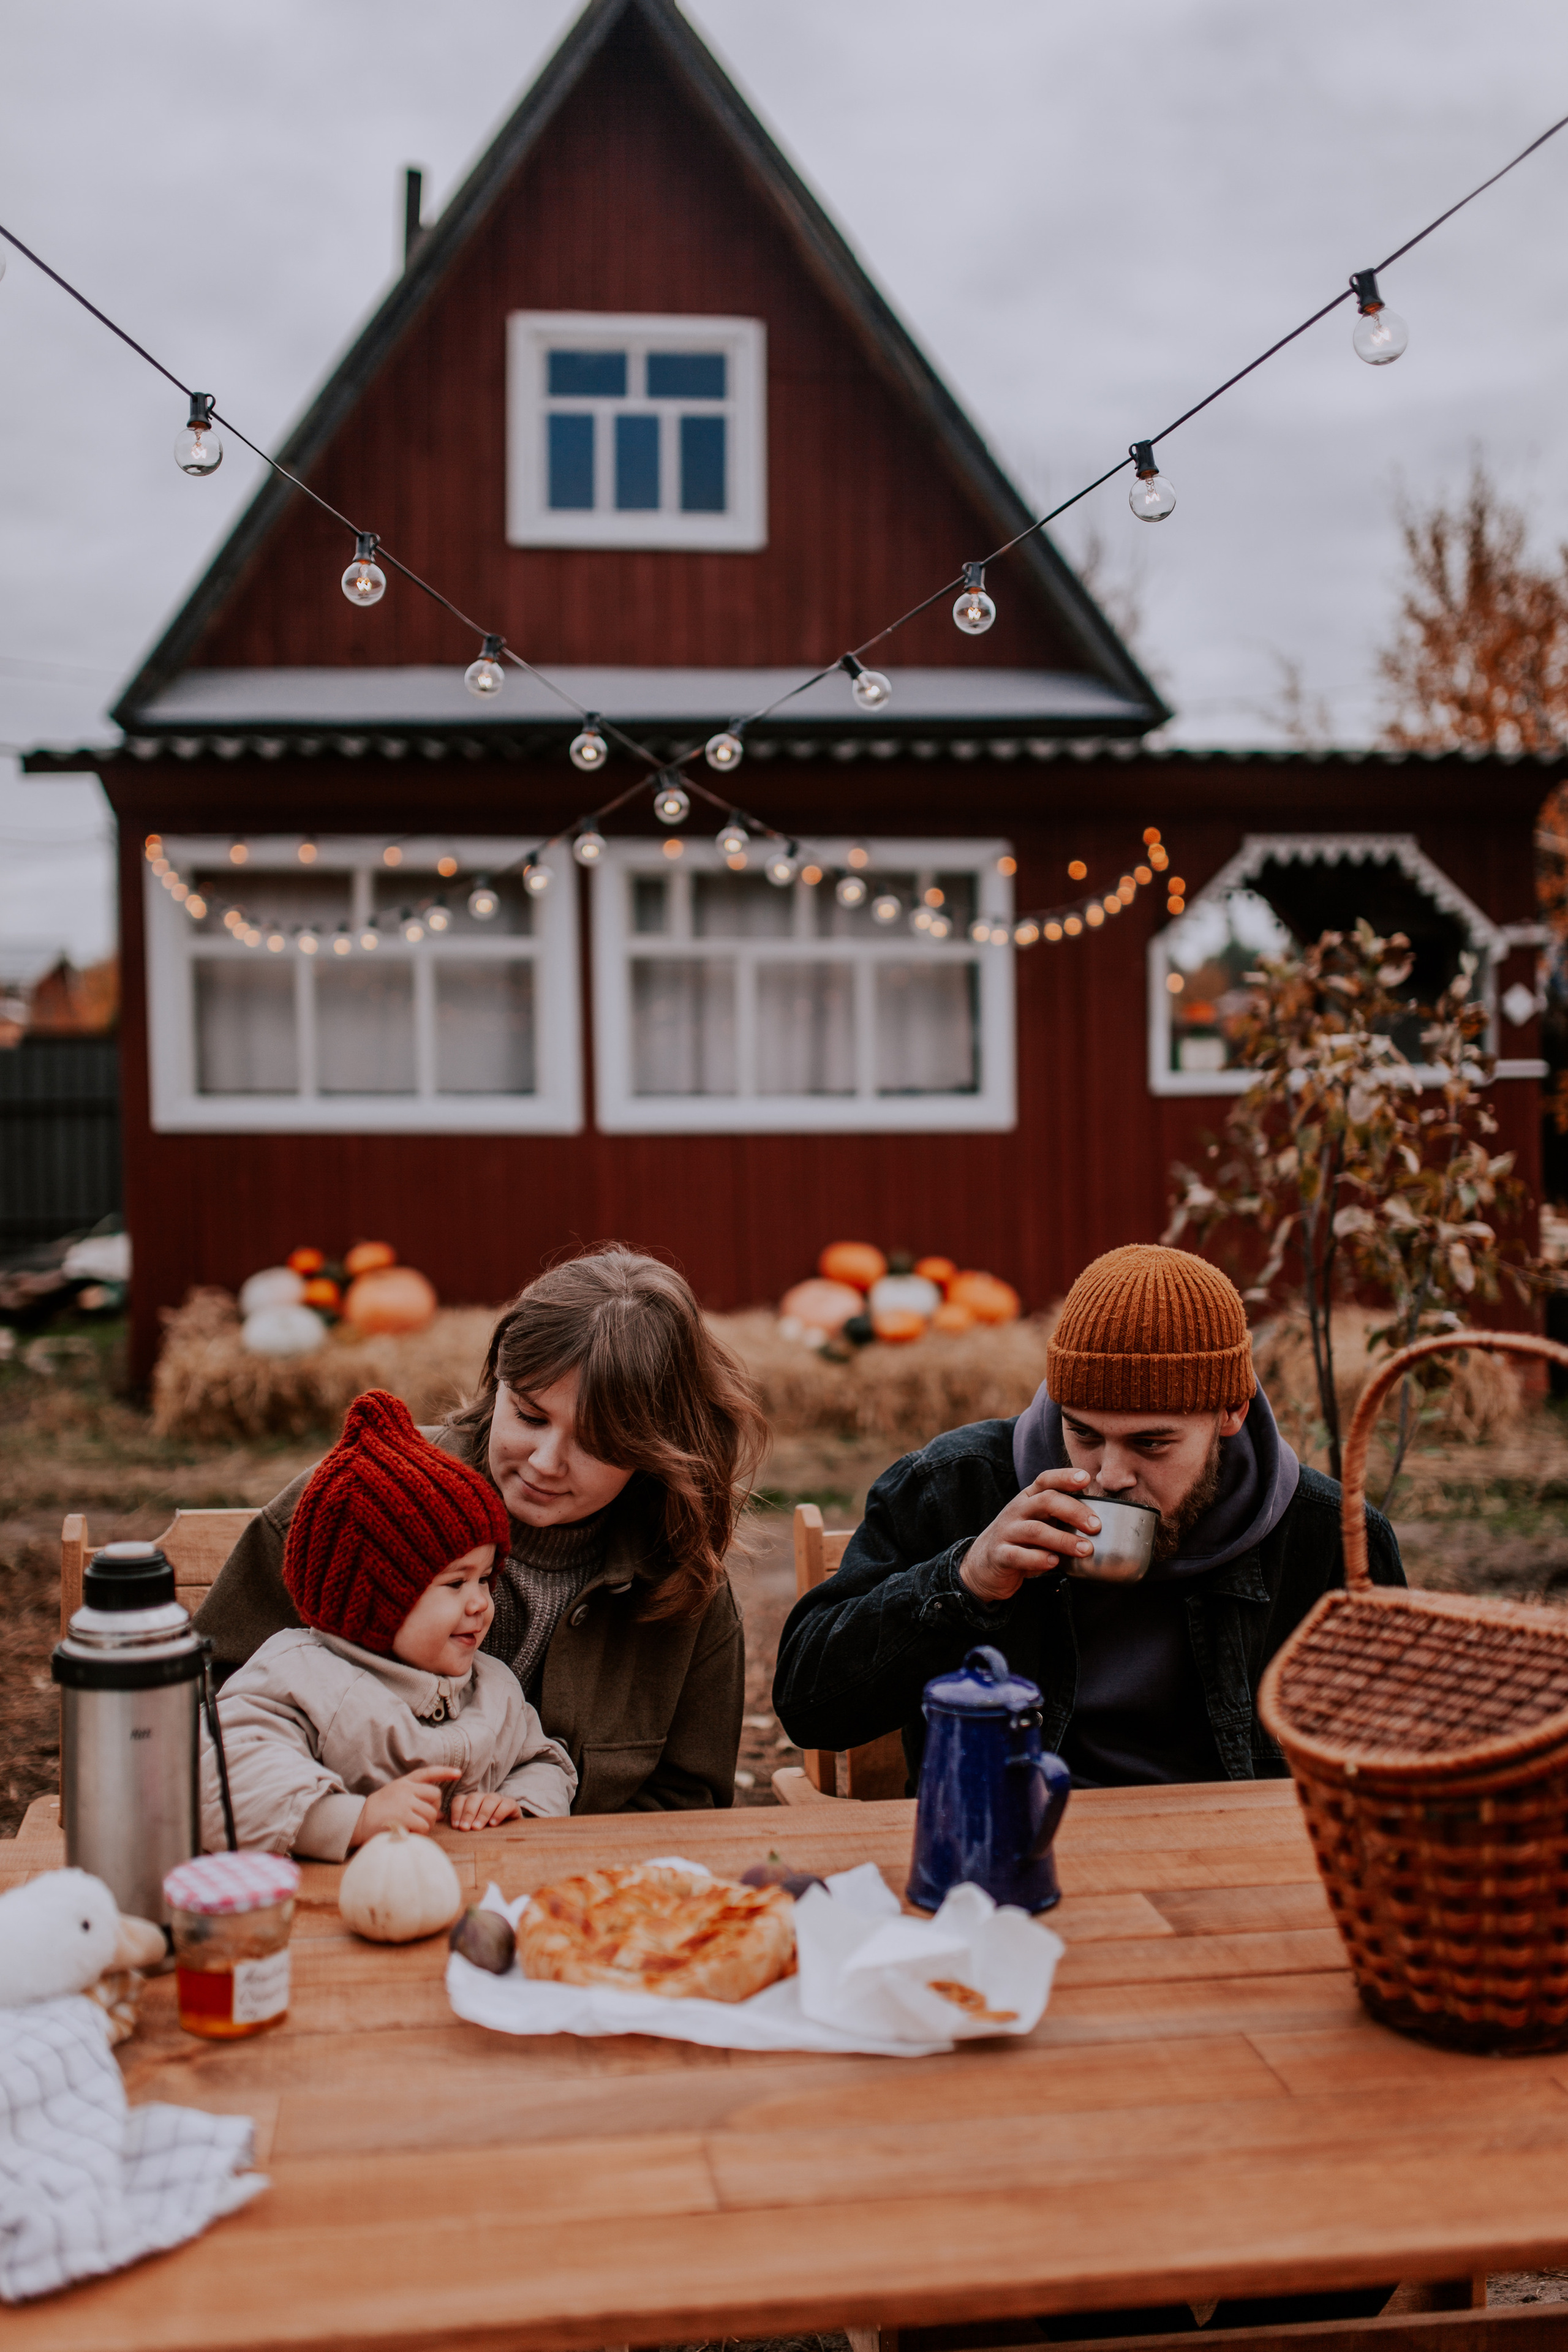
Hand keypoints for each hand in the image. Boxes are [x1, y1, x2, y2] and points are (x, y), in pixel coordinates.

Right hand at [351, 1766, 459, 1844]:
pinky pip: (423, 1825)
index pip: (428, 1772)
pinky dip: (420, 1832)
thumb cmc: (378, 1811)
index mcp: (404, 1782)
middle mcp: (406, 1789)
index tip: (458, 1773)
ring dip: (427, 1824)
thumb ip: (416, 1801)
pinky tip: (410, 1832)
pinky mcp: (403, 1817)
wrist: (358, 1821)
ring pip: (431, 1813)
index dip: (444, 1772)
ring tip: (414, 1827)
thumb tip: (440, 1815)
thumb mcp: (396, 1798)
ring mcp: (405, 1802)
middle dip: (433, 1809)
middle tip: (423, 1819)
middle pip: (435, 1795)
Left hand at [448, 1789, 523, 1831]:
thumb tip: (444, 1829)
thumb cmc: (484, 1831)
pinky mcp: (511, 1804)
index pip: (460, 1800)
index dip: (456, 1811)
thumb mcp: (471, 1828)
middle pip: (473, 1798)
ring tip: (477, 1827)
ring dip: (482, 1814)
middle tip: (465, 1828)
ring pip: (489, 1799)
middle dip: (468, 1813)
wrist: (508, 1832)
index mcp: (470, 1802)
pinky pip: (505, 1804)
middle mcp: (483, 1797)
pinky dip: (498, 1813)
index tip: (456, 1826)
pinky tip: (493, 1824)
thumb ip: (459, 1827)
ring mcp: (498, 1799)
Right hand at [959, 1470, 1101, 1604]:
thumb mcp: (1038, 1522)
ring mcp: (1006, 1532)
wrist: (983, 1564)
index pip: (1046, 1480)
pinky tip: (1054, 1563)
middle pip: (1045, 1501)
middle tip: (1096, 1526)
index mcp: (1028, 1498)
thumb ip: (1060, 1517)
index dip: (1065, 1477)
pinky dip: (1038, 1559)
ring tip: (1084, 1549)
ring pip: (1035, 1530)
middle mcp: (1017, 1510)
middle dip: (1074, 1511)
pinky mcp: (1000, 1555)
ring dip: (1063, 1540)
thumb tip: (1099, 1519)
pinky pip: (1019, 1555)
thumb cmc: (1021, 1541)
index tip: (1086, 1479)